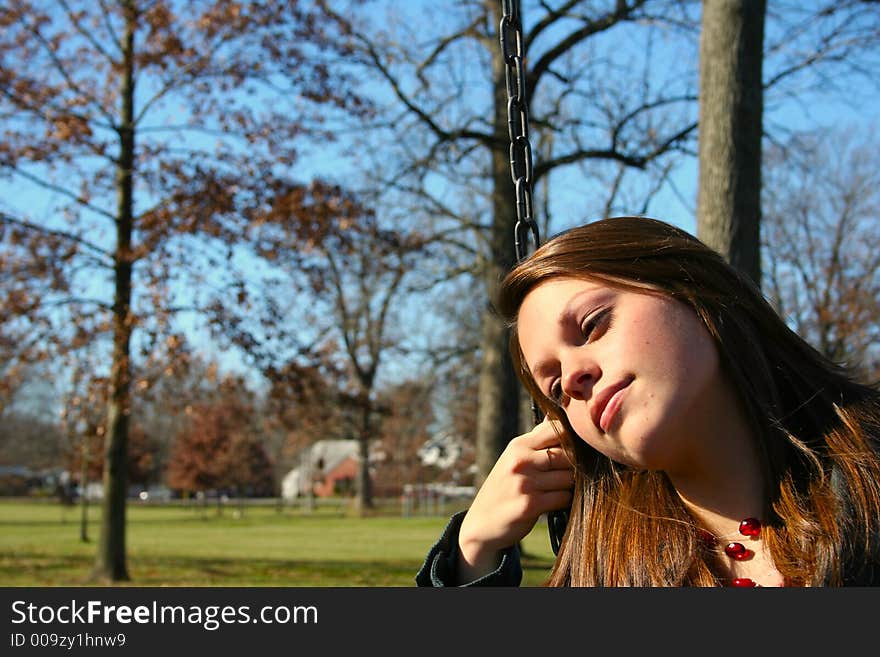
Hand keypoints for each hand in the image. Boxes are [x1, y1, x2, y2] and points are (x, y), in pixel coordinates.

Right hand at [456, 418, 573, 582]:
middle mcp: (521, 461)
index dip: (573, 439)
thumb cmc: (504, 487)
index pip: (557, 429)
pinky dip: (564, 501)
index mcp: (518, 446)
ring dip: (570, 486)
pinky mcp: (531, 505)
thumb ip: (537, 439)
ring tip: (559, 489)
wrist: (482, 523)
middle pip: (569, 454)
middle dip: (575, 466)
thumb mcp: (514, 458)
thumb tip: (555, 414)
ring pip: (569, 478)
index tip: (575, 451)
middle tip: (570, 475)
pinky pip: (563, 497)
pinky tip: (554, 502)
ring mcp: (525, 483)